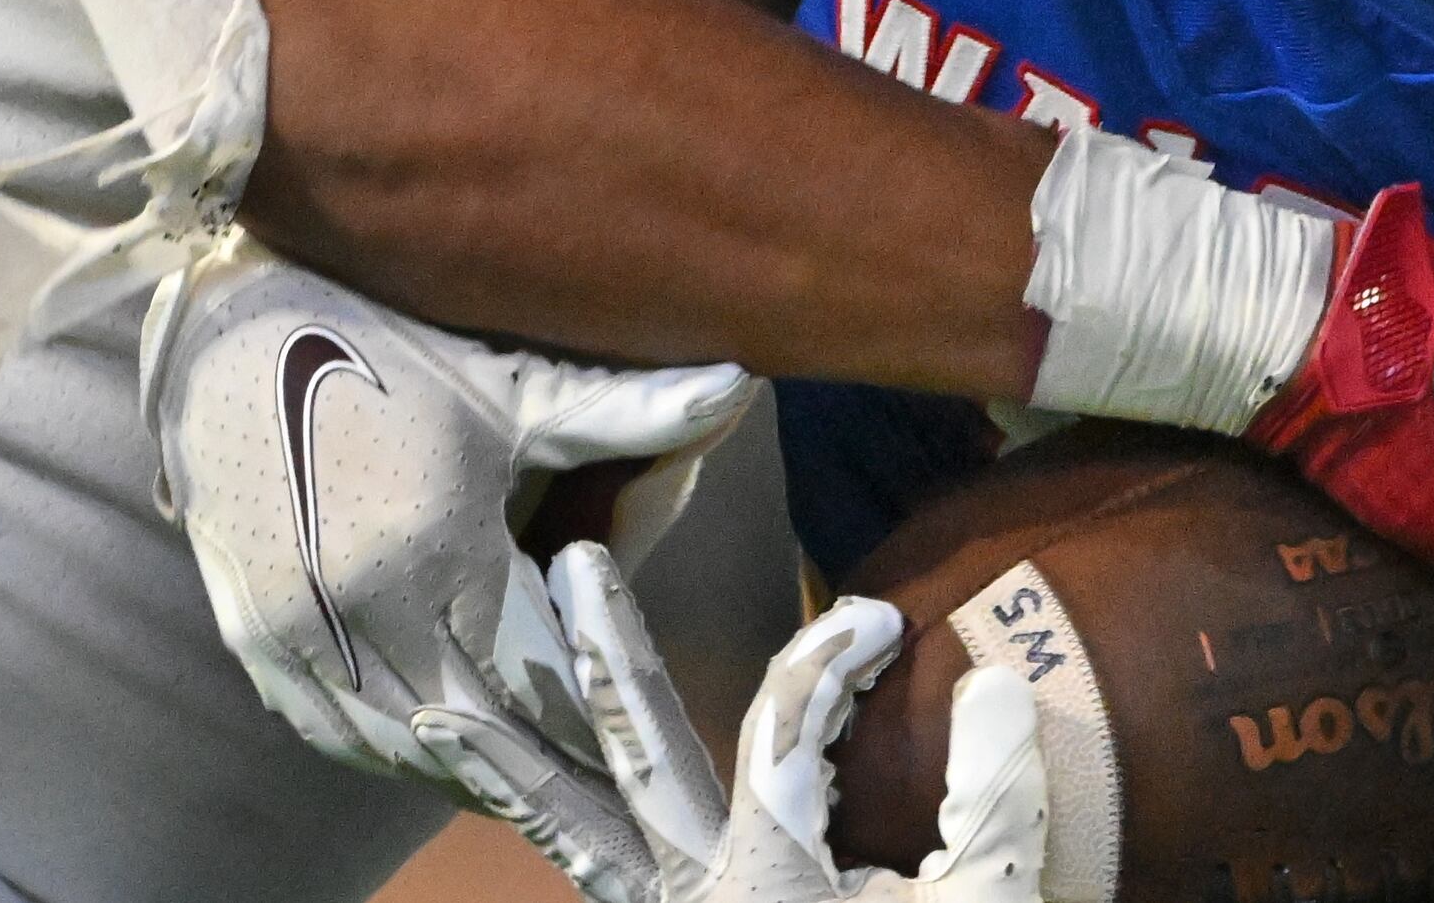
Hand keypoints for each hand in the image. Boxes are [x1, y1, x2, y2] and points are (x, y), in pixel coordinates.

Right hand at [143, 232, 756, 850]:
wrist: (228, 340)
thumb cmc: (388, 349)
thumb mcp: (507, 385)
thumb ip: (622, 410)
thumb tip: (740, 382)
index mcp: (437, 547)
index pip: (539, 678)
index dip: (592, 723)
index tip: (640, 758)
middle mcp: (362, 609)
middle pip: (479, 733)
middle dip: (548, 769)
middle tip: (611, 807)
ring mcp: (298, 638)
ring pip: (405, 751)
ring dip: (475, 771)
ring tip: (543, 792)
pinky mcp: (257, 647)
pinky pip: (340, 737)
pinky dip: (399, 755)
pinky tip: (448, 757)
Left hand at [437, 540, 1044, 902]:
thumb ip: (995, 799)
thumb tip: (992, 677)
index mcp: (768, 880)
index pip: (785, 725)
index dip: (833, 656)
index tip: (883, 621)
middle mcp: (698, 898)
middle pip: (638, 754)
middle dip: (607, 654)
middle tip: (577, 563)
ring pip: (577, 831)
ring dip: (518, 762)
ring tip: (438, 710)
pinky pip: (595, 869)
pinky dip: (548, 823)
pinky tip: (505, 789)